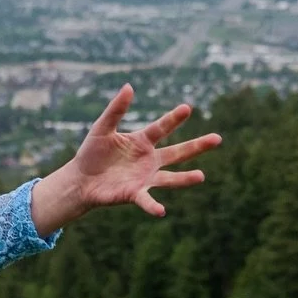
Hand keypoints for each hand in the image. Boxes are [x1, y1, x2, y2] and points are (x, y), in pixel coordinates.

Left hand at [30, 84, 220, 235]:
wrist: (80, 180)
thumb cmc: (92, 153)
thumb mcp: (102, 128)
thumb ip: (116, 110)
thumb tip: (129, 87)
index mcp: (142, 142)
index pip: (161, 128)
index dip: (173, 119)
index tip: (187, 108)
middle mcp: (149, 161)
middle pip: (177, 152)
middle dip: (197, 146)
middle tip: (217, 139)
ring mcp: (145, 178)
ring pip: (170, 178)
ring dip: (185, 179)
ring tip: (201, 176)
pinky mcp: (134, 194)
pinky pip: (146, 200)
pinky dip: (152, 206)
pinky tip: (160, 211)